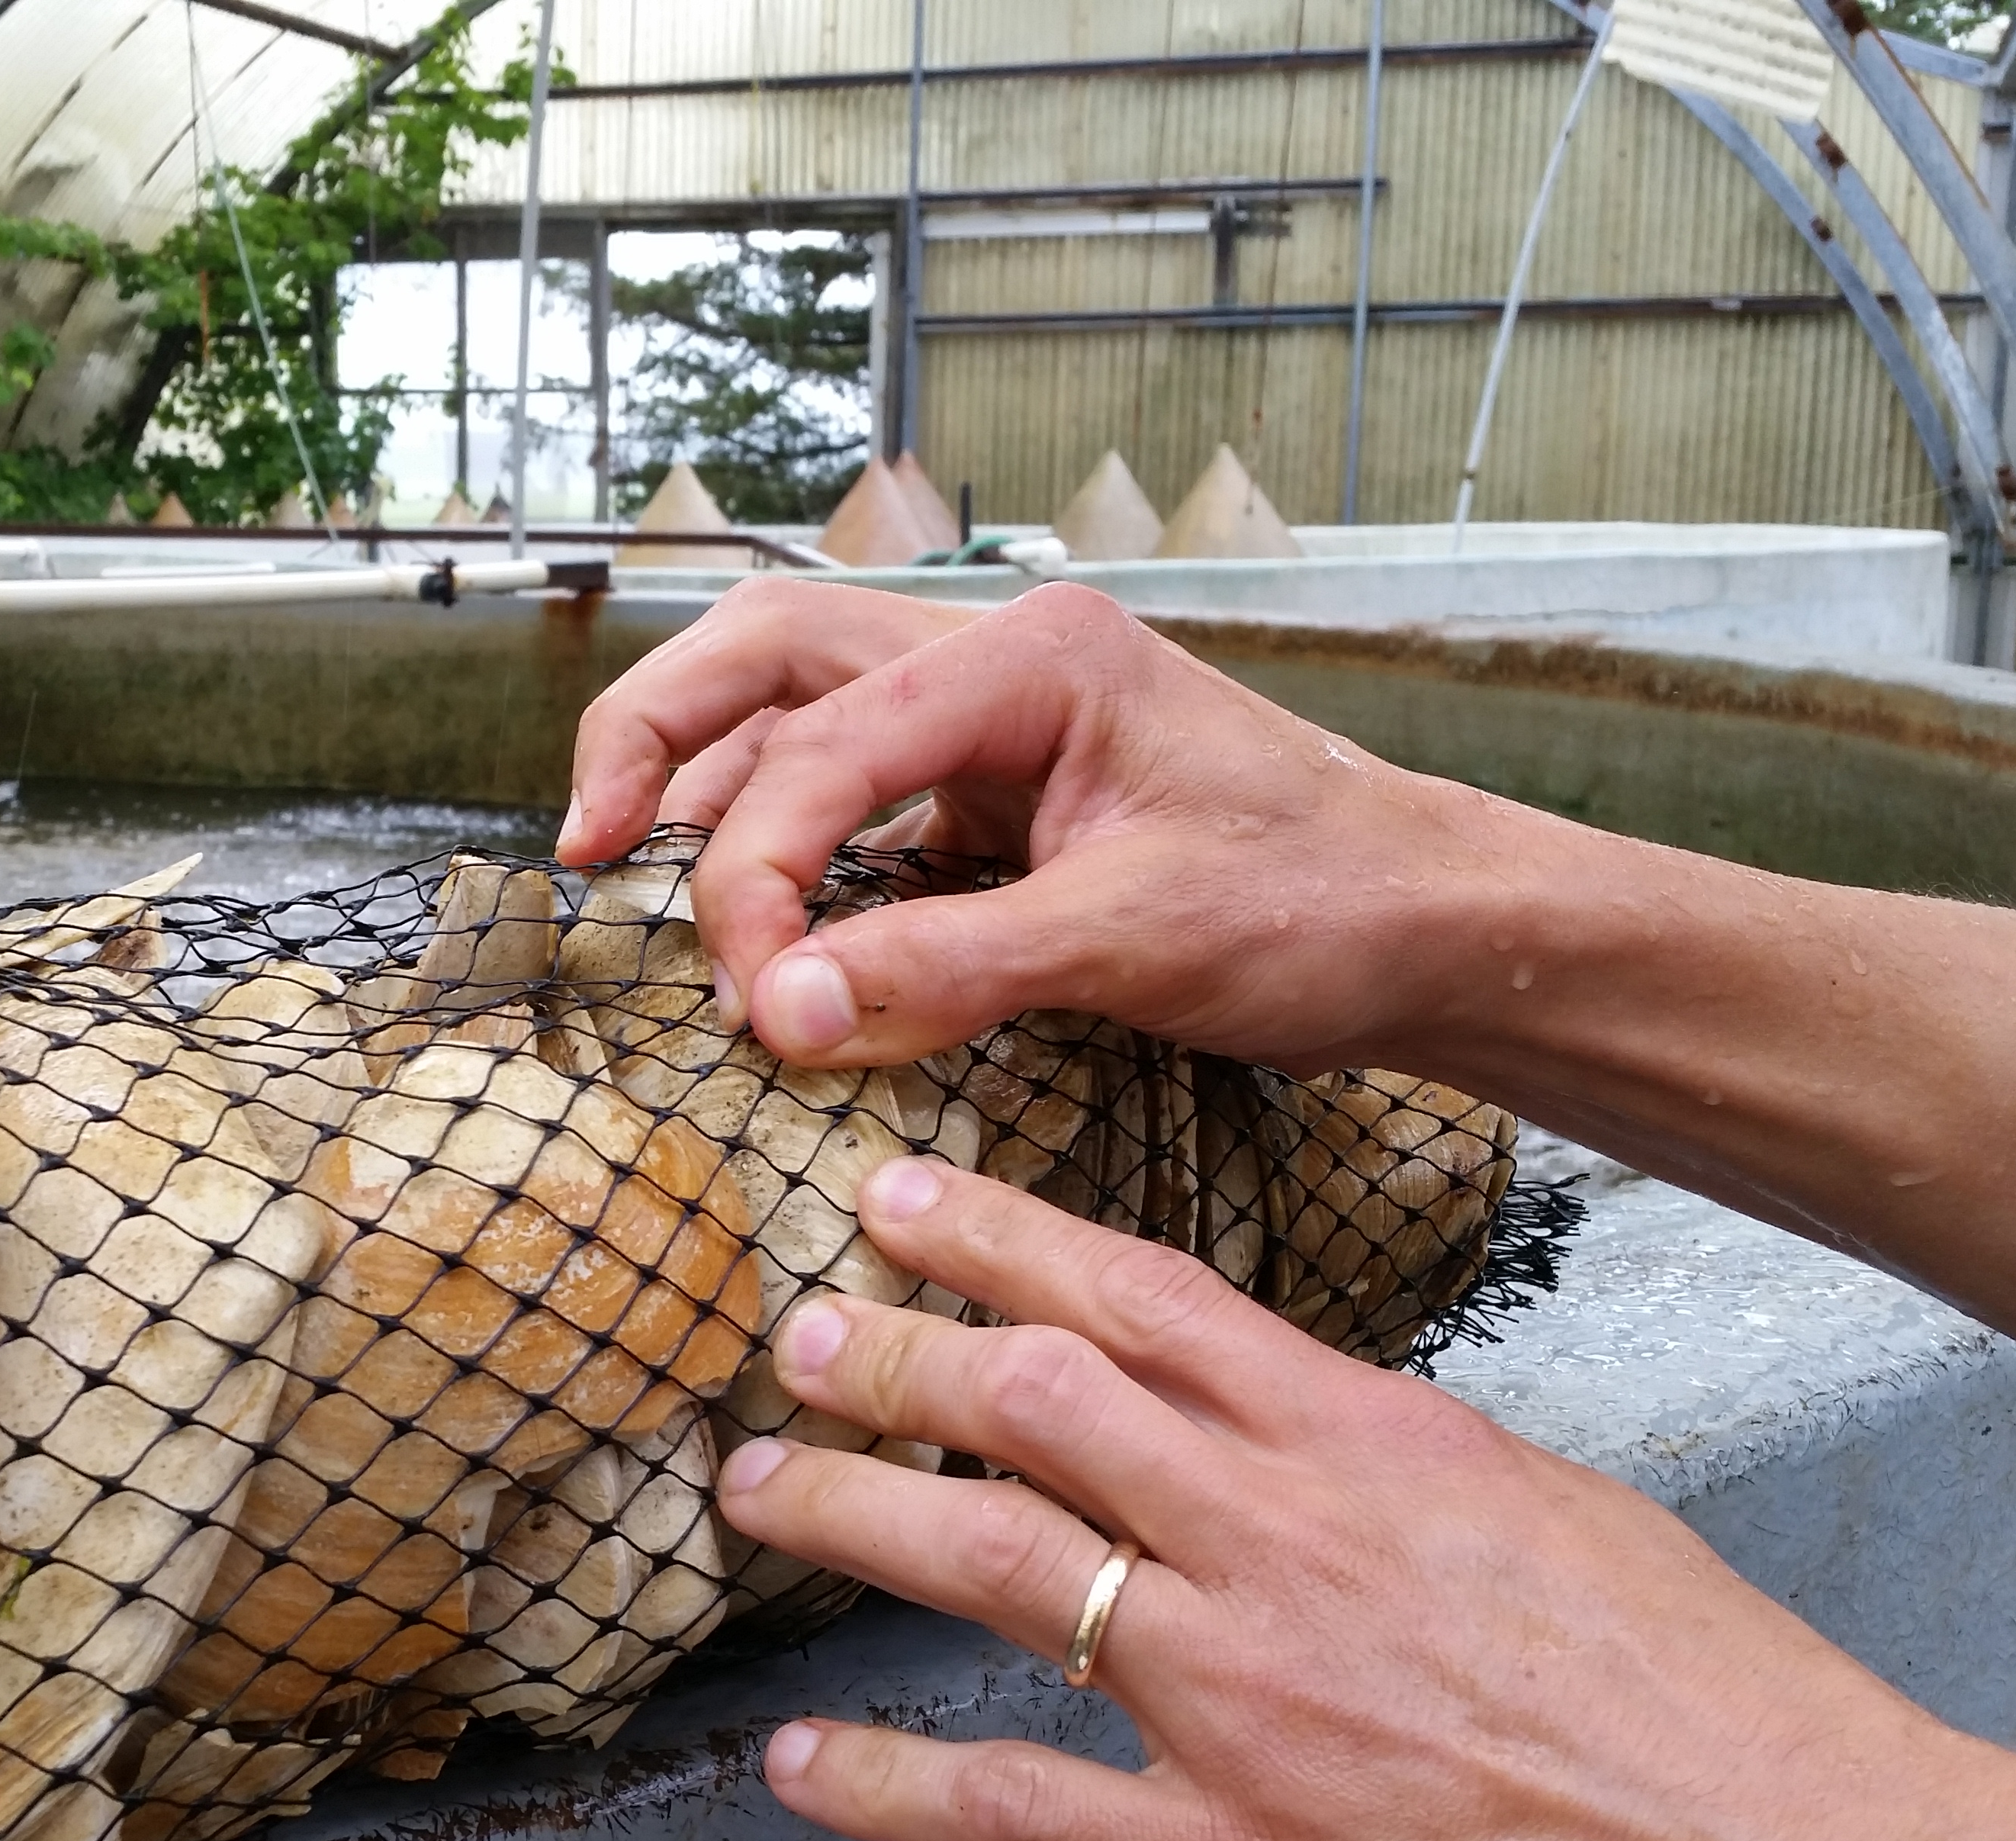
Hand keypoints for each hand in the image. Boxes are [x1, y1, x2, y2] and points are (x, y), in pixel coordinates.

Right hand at [561, 579, 1531, 1072]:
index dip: (751, 868)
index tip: (745, 994)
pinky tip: (746, 918)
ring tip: (624, 878)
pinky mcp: (1000, 793)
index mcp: (1032, 657)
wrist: (1440, 925)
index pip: (821, 739)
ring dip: (706, 789)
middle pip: (763, 651)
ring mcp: (995, 721)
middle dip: (655, 738)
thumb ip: (942, 972)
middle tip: (576, 848)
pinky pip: (851, 795)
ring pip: (793, 712)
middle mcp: (997, 660)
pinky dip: (778, 843)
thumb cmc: (1325, 907)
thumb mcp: (1134, 945)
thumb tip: (773, 1014)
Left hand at [717, 1150, 1949, 1840]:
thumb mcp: (1572, 1536)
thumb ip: (1419, 1491)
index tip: (907, 1203)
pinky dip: (879, 1785)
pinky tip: (799, 1765)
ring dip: (847, 1512)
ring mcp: (1241, 1707)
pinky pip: (1004, 1806)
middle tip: (794, 1328)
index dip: (1001, 1244)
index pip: (1146, 1305)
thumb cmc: (1737, 1735)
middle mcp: (1285, 1549)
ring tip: (758, 1482)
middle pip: (1032, 1404)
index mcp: (1380, 1452)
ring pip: (986, 1563)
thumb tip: (1333, 1457)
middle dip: (888, 1353)